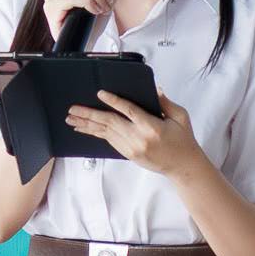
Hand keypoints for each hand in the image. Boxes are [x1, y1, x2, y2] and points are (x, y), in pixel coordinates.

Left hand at [67, 89, 204, 177]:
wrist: (182, 165)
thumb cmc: (183, 140)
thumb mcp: (180, 117)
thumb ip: (165, 102)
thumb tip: (154, 90)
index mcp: (152, 127)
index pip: (128, 110)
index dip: (113, 101)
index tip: (100, 94)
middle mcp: (139, 138)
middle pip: (110, 122)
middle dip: (89, 114)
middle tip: (73, 108)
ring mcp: (132, 148)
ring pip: (105, 132)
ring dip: (87, 124)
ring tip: (72, 119)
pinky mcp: (128, 154)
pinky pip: (109, 141)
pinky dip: (96, 133)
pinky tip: (85, 128)